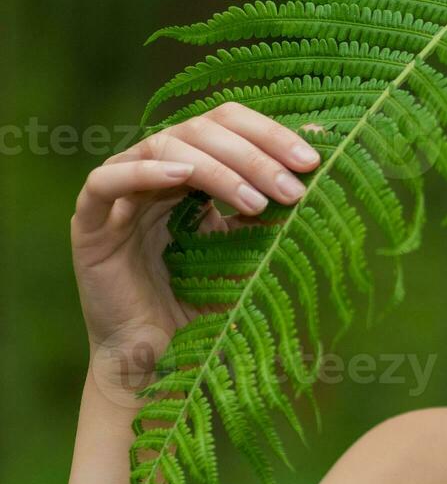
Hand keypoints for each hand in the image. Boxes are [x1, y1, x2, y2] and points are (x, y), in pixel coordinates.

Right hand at [71, 101, 323, 405]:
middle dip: (255, 155)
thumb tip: (321, 163)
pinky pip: (105, 181)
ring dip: (218, 168)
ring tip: (257, 203)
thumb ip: (275, 207)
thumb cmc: (212, 303)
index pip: (230, 123)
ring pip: (164, 147)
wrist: (163, 360)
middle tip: (294, 186)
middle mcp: (158, 172)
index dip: (270, 133)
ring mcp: (121, 195)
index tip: (313, 159)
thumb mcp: (254, 247)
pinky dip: (144, 172)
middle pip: (202, 130)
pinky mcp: (89, 224)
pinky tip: (182, 175)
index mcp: (196, 169)